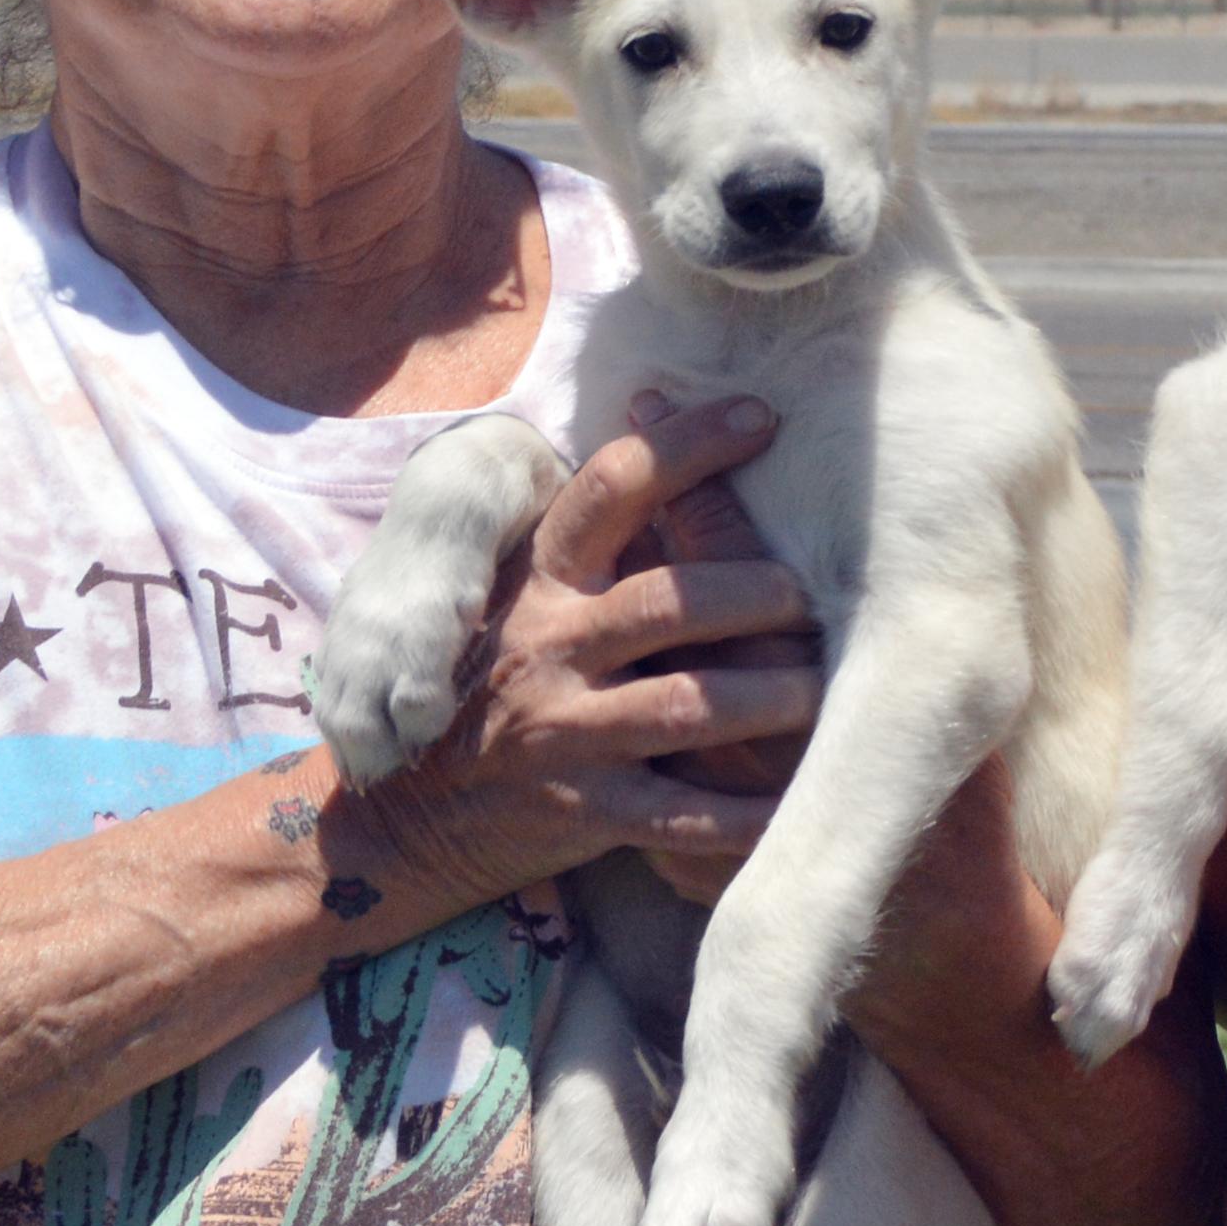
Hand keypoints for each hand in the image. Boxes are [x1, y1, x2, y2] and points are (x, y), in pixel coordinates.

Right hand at [348, 397, 820, 910]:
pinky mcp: (580, 811)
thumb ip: (588, 534)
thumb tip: (657, 411)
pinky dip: (742, 815)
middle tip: (811, 599)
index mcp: (539, 579)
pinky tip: (793, 804)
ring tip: (819, 689)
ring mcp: (562, 732)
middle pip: (669, 601)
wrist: (407, 814)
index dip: (689, 446)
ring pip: (684, 704)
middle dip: (756, 594)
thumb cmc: (493, 684)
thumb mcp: (523, 598)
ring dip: (768, 697)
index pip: (611, 488)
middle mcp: (548, 646)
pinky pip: (679, 814)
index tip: (763, 416)